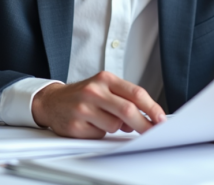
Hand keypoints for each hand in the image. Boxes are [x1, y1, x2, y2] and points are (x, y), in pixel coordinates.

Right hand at [31, 71, 166, 138]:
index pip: (135, 92)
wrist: (53, 101)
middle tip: (152, 132)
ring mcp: (83, 108)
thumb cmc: (84, 95)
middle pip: (127, 110)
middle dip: (144, 124)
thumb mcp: (104, 87)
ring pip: (115, 126)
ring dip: (117, 128)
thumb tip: (148, 116)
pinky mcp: (76, 125)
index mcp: (105, 79)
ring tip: (104, 119)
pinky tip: (92, 124)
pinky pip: (100, 134)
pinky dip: (101, 132)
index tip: (161, 118)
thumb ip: (124, 98)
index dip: (151, 107)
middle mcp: (94, 91)